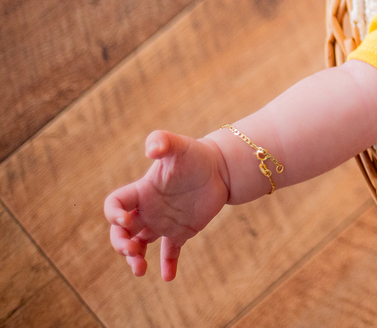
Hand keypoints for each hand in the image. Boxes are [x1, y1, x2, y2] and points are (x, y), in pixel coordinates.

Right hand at [104, 131, 229, 279]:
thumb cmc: (196, 154)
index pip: (114, 206)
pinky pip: (170, 252)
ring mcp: (163, 222)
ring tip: (141, 270)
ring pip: (140, 246)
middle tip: (132, 251)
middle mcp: (148, 209)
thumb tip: (152, 149)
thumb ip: (163, 141)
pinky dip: (168, 265)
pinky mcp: (182, 232)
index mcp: (142, 191)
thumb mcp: (179, 145)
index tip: (126, 220)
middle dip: (120, 244)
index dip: (113, 215)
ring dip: (135, 260)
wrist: (221, 167)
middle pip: (121, 232)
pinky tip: (169, 277)